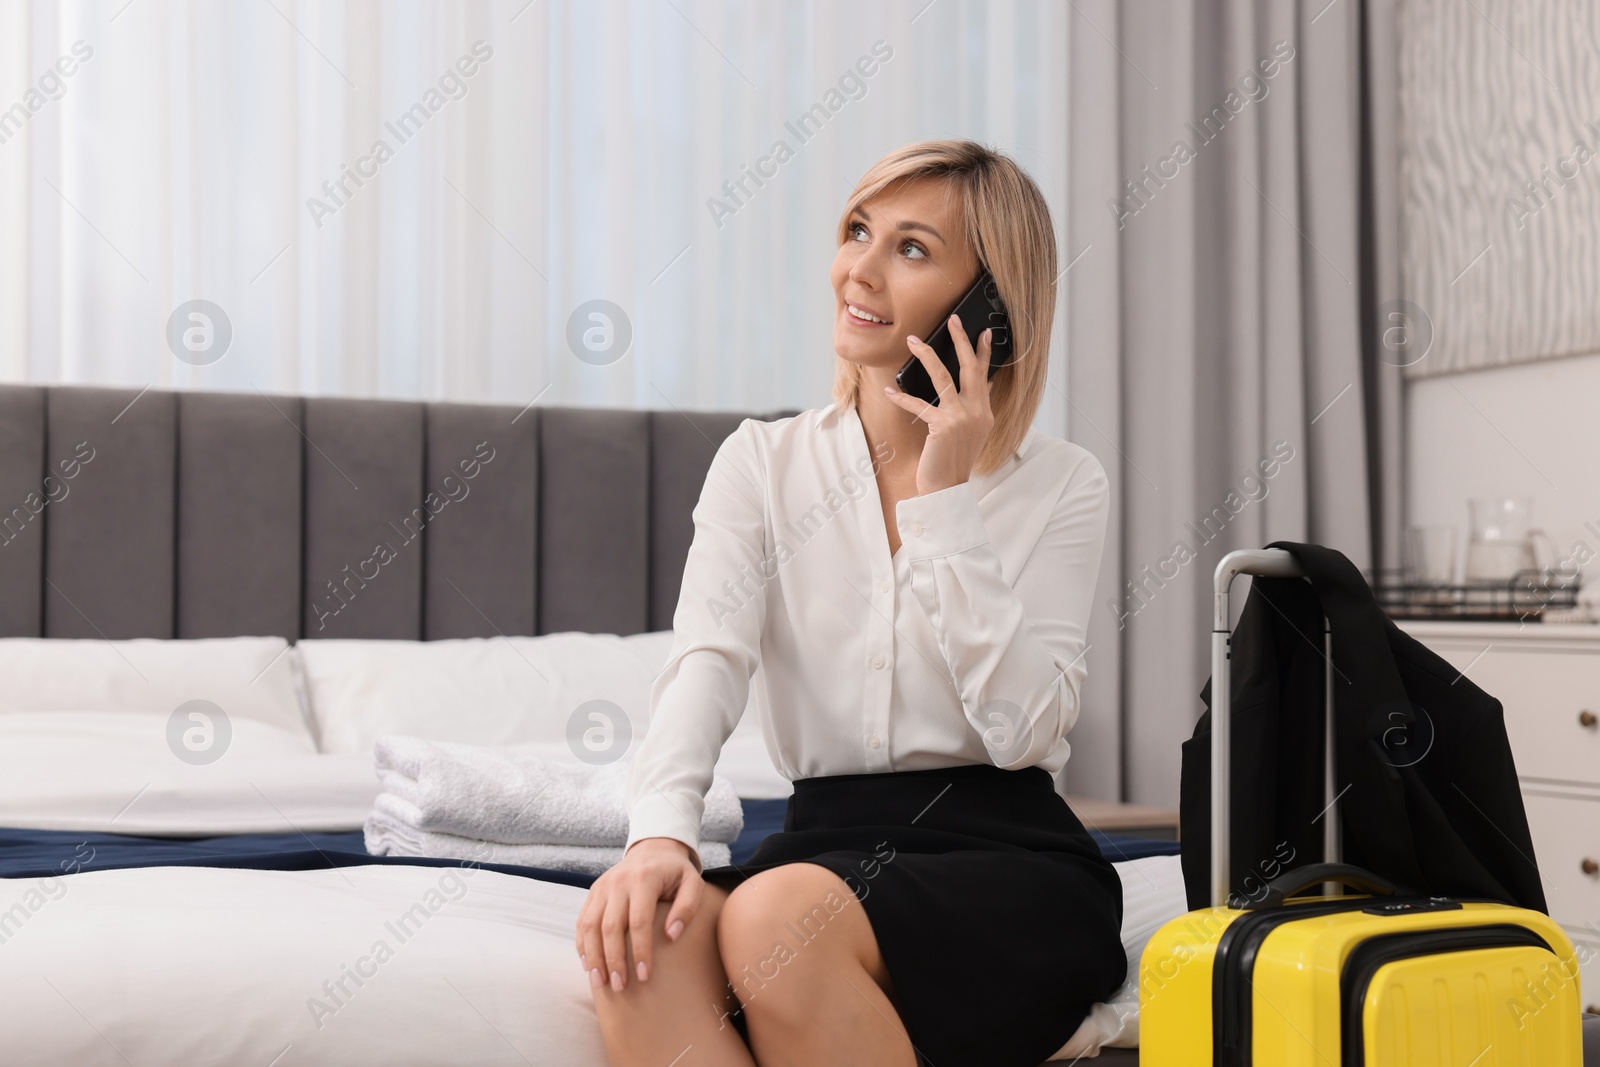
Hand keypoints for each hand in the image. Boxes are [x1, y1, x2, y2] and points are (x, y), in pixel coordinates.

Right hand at [575, 837, 701, 993]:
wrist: (653, 849)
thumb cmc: (676, 873)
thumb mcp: (693, 883)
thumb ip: (687, 908)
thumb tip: (671, 936)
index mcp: (644, 879)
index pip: (638, 921)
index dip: (640, 951)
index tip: (644, 976)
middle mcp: (618, 882)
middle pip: (610, 927)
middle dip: (614, 960)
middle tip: (620, 986)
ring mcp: (602, 886)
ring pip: (590, 926)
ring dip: (594, 957)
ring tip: (601, 983)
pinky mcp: (593, 892)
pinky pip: (582, 921)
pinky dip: (583, 945)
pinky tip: (589, 966)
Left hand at [884, 313, 996, 495]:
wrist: (948, 488)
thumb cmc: (954, 460)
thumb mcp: (974, 432)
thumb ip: (980, 407)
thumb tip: (987, 383)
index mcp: (985, 413)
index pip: (985, 375)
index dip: (985, 352)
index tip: (986, 332)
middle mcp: (977, 412)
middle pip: (970, 368)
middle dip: (961, 341)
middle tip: (954, 320)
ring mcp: (961, 418)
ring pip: (944, 377)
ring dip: (927, 356)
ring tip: (914, 341)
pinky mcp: (942, 426)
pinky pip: (920, 405)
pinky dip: (902, 397)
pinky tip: (890, 391)